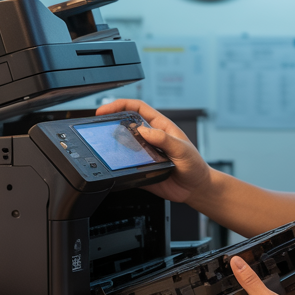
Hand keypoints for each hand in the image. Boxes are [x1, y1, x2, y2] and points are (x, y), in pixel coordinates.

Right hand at [95, 99, 211, 203]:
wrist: (196, 189)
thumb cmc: (195, 166)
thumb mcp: (182, 149)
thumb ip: (164, 139)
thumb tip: (144, 130)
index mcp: (160, 127)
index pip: (137, 108)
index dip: (120, 105)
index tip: (105, 109)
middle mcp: (150, 138)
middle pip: (126, 124)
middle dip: (111, 121)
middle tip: (99, 124)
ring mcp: (144, 153)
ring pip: (124, 144)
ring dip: (113, 143)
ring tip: (104, 144)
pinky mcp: (141, 169)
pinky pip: (125, 164)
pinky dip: (117, 163)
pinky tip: (113, 164)